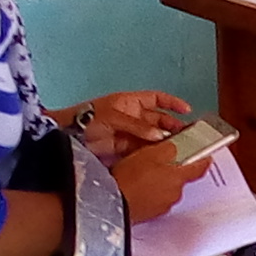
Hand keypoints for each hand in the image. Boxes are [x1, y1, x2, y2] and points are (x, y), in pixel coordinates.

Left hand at [77, 89, 193, 158]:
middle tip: (187, 135)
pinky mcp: (125, 148)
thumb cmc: (87, 118)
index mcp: (131, 102)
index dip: (172, 103)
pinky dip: (153, 152)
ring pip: (153, 136)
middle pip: (158, 119)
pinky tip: (163, 156)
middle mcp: (133, 116)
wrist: (68, 136)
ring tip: (179, 148)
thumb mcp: (114, 116)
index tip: (186, 110)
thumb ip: (137, 126)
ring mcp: (129, 133)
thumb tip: (159, 135)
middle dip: (172, 125)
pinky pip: (143, 149)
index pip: (157, 99)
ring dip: (165, 141)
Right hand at [112, 138, 201, 221]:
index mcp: (179, 177)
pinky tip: (137, 187)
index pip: (200, 168)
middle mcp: (175, 193)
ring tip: (142, 174)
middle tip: (158, 161)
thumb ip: (170, 148)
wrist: (111, 202)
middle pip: (181, 178)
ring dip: (160, 182)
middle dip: (173, 169)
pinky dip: (150, 193)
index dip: (204, 159)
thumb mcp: (150, 153)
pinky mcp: (151, 214)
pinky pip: (155, 199)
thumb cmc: (131, 178)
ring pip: (167, 189)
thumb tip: (179, 146)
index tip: (206, 155)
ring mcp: (164, 206)